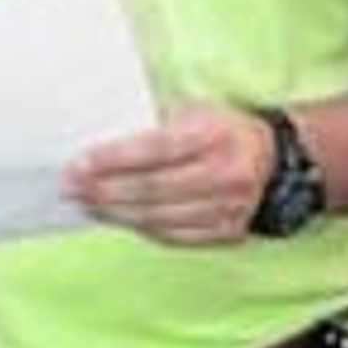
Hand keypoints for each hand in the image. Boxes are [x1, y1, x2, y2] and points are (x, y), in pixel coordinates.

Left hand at [64, 105, 274, 245]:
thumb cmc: (222, 130)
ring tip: (87, 204)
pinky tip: (119, 218)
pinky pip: (174, 236)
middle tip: (70, 189)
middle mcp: (224, 174)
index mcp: (214, 136)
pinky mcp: (228, 232)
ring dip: (115, 213)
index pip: (153, 151)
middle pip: (151, 189)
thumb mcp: (194, 111)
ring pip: (159, 218)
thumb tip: (99, 144)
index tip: (78, 164)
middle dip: (103, 191)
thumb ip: (154, 125)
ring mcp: (228, 208)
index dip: (112, 160)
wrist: (277, 160)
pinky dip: (141, 228)